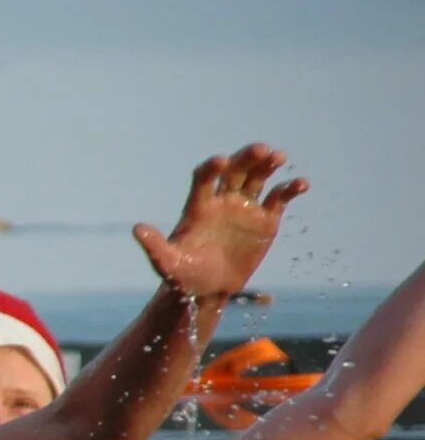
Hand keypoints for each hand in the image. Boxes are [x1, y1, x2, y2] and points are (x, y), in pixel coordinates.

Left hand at [133, 144, 306, 305]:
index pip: (203, 178)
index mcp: (198, 206)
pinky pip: (279, 198)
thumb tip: (137, 229)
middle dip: (245, 158)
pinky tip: (301, 183)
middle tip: (260, 150)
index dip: (211, 168)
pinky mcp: (265, 219)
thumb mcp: (167, 264)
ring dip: (267, 165)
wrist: (207, 289)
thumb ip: (155, 246)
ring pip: (257, 178)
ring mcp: (244, 208)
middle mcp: (222, 201)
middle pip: (234, 171)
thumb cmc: (183, 276)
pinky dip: (290, 188)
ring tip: (278, 156)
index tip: (219, 161)